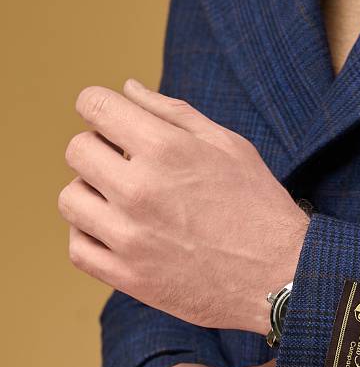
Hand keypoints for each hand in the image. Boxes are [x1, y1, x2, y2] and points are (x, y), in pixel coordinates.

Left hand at [58, 79, 310, 333]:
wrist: (282, 278)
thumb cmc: (261, 208)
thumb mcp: (230, 146)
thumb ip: (173, 112)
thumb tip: (127, 88)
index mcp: (166, 148)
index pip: (94, 106)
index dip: (101, 107)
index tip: (113, 122)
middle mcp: (140, 189)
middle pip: (77, 151)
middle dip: (100, 150)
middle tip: (129, 167)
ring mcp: (130, 237)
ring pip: (71, 199)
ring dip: (92, 195)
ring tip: (124, 203)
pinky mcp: (129, 277)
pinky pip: (77, 249)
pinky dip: (90, 237)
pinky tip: (118, 233)